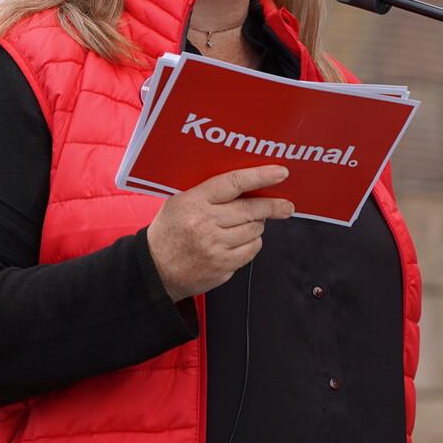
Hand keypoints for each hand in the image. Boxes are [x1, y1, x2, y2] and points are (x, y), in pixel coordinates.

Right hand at [147, 165, 294, 300]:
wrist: (155, 270)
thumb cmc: (169, 232)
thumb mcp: (179, 202)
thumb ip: (208, 193)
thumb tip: (245, 184)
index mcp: (194, 202)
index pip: (233, 183)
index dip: (260, 176)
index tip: (280, 173)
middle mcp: (205, 224)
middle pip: (251, 210)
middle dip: (273, 206)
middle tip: (286, 205)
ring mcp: (215, 247)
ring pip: (254, 230)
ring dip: (257, 226)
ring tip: (248, 225)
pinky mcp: (222, 266)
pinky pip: (251, 250)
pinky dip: (252, 244)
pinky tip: (241, 241)